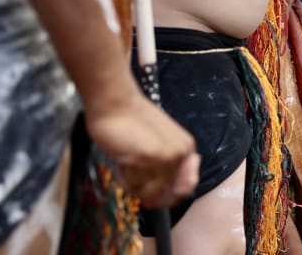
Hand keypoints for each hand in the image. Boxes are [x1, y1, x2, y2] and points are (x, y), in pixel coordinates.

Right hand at [84, 89, 199, 207]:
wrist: (115, 103)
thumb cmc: (130, 123)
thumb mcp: (157, 144)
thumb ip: (166, 166)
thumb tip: (171, 196)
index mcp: (186, 148)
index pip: (185, 189)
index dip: (166, 197)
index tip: (150, 193)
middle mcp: (181, 152)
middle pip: (166, 196)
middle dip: (148, 193)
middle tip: (133, 173)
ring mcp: (167, 155)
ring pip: (148, 193)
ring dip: (132, 183)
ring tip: (126, 161)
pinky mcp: (149, 156)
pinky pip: (135, 186)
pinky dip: (124, 178)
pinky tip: (121, 159)